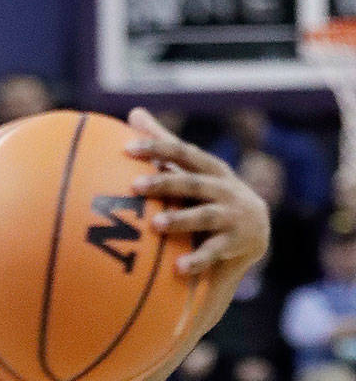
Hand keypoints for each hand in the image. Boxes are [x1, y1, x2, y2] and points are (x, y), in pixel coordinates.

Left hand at [126, 107, 270, 280]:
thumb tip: (134, 112)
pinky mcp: (237, 243)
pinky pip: (214, 253)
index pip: (182, 153)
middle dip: (166, 182)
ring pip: (205, 216)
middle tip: (135, 186)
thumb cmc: (209, 197)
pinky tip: (178, 268)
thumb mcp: (192, 170)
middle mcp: (224, 188)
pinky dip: (197, 260)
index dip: (157, 148)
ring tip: (156, 224)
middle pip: (193, 182)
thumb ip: (165, 145)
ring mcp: (233, 215)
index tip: (127, 148)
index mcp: (210, 169)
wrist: (252, 234)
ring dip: (181, 219)